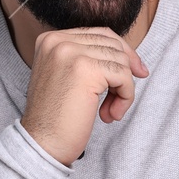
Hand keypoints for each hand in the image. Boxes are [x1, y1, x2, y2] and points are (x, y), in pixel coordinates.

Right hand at [21, 26, 148, 165]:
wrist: (42, 143)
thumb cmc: (57, 117)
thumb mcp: (68, 77)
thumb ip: (90, 60)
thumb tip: (132, 58)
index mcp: (51, 39)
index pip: (99, 34)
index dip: (121, 53)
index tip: (136, 73)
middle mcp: (58, 41)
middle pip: (112, 44)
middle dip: (124, 72)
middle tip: (119, 100)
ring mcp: (71, 52)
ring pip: (120, 61)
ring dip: (123, 90)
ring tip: (110, 112)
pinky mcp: (86, 69)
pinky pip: (123, 76)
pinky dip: (125, 97)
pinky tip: (110, 115)